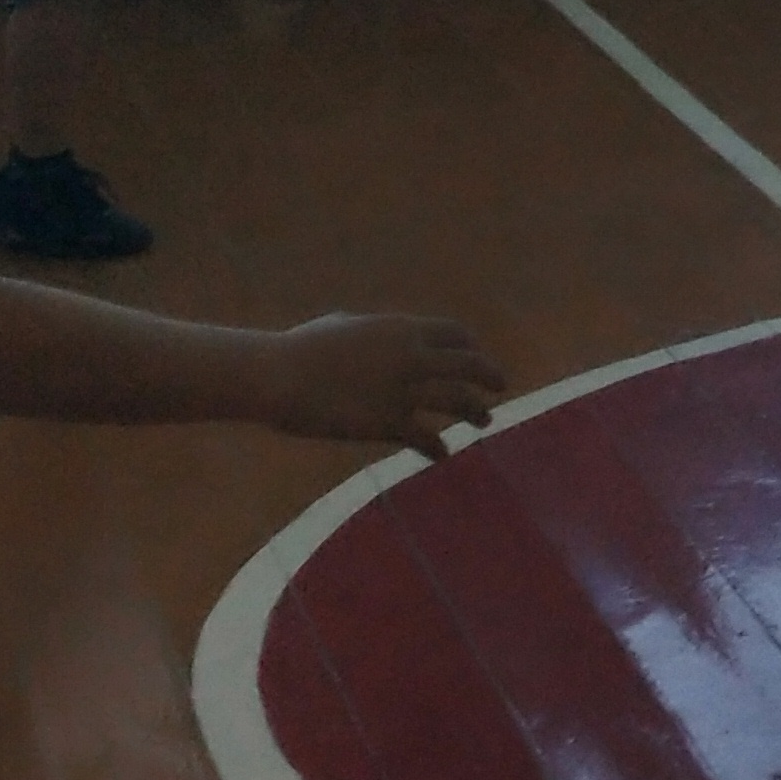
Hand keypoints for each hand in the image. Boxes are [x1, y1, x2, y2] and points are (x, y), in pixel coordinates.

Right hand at [262, 312, 505, 452]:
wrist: (279, 375)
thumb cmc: (301, 348)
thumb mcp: (343, 326)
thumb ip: (368, 330)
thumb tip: (369, 331)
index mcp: (402, 329)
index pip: (455, 333)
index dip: (471, 346)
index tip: (475, 356)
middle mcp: (412, 357)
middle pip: (468, 365)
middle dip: (489, 375)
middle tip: (500, 387)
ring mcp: (403, 391)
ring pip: (458, 401)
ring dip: (476, 411)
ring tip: (485, 420)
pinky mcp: (387, 423)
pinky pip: (425, 437)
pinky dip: (437, 446)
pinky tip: (441, 454)